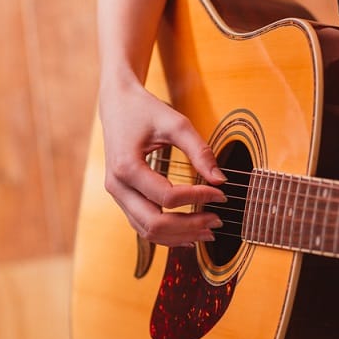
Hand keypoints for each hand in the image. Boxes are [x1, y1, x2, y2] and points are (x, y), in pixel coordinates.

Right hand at [99, 76, 226, 246]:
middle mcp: (117, 186)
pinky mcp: (123, 197)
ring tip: (208, 231)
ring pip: (147, 231)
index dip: (198, 198)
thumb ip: (199, 151)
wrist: (117, 103)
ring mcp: (117, 194)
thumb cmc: (144, 110)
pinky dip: (166, 234)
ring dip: (179, 236)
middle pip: (154, 223)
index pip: (168, 197)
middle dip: (189, 226)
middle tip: (217, 221)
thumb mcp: (175, 123)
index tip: (221, 193)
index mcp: (126, 167)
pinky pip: (142, 225)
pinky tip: (188, 235)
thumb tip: (220, 180)